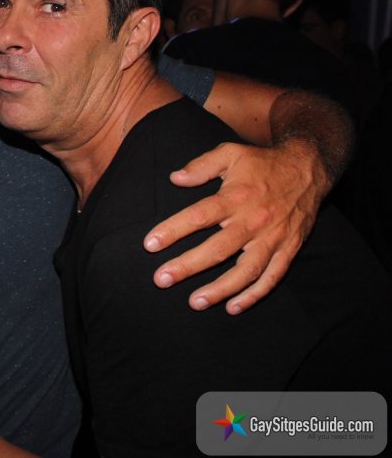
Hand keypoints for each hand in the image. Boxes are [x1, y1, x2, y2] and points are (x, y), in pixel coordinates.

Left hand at [144, 138, 321, 314]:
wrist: (309, 169)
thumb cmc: (263, 162)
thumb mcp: (230, 153)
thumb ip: (201, 166)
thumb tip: (174, 178)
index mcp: (236, 197)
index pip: (199, 216)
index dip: (173, 230)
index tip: (150, 244)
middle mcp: (254, 221)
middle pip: (218, 249)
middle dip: (188, 266)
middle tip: (161, 279)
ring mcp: (273, 238)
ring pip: (245, 271)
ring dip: (220, 289)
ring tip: (195, 302)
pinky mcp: (288, 249)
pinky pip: (272, 278)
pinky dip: (253, 295)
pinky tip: (233, 306)